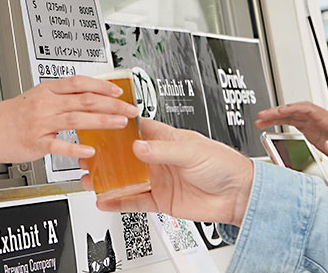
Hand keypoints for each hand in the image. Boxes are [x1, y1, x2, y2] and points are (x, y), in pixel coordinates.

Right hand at [0, 75, 139, 162]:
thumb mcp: (36, 98)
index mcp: (47, 90)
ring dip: (102, 121)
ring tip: (119, 124)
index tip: (119, 91)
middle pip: (85, 100)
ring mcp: (40, 123)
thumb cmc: (9, 116)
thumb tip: (86, 98)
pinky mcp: (35, 142)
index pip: (80, 82)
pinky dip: (75, 149)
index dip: (102, 85)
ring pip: (77, 119)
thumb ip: (59, 97)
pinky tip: (89, 152)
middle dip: (112, 105)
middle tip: (130, 109)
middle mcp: (45, 103)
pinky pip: (58, 146)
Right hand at [80, 119, 253, 226]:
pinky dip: (118, 201)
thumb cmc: (224, 165)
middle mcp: (160, 158)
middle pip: (126, 156)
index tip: (101, 126)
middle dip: (107, 156)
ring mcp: (159, 180)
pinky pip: (134, 201)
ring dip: (108, 179)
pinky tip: (105, 199)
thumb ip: (163, 150)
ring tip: (90, 178)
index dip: (119, 128)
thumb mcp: (192, 151)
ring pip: (126, 179)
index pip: (138, 129)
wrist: (238, 196)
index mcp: (168, 139)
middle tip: (88, 155)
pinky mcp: (160, 200)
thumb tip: (139, 146)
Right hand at [256, 101, 327, 179]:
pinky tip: (270, 126)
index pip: (305, 109)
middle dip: (276, 112)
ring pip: (290, 116)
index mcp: (326, 118)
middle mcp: (318, 119)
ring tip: (259, 121)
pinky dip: (280, 124)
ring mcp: (313, 124)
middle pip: (293, 110)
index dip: (290, 109)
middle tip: (261, 116)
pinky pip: (292, 123)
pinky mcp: (311, 131)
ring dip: (275, 117)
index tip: (278, 112)